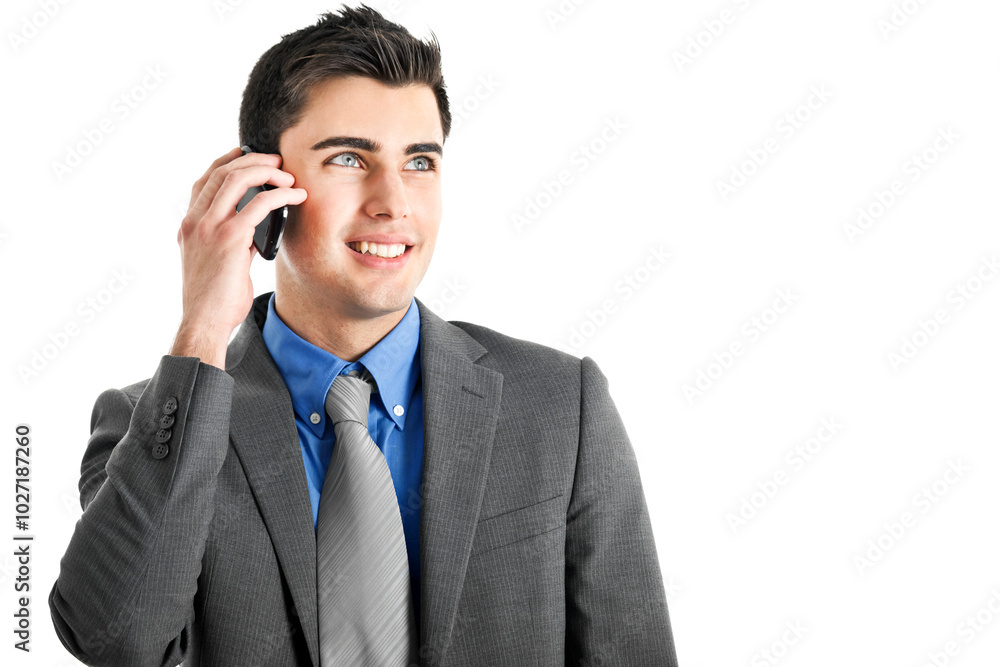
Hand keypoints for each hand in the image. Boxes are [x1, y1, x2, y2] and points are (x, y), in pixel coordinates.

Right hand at [170, 147, 306, 367]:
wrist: (204, 322)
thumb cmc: (215, 300)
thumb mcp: (218, 263)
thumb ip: (232, 241)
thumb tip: (256, 229)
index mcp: (189, 226)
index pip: (204, 180)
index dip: (227, 162)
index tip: (247, 155)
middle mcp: (194, 222)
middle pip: (221, 172)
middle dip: (252, 160)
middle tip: (277, 161)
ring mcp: (209, 228)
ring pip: (236, 179)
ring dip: (266, 171)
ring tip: (288, 175)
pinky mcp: (229, 238)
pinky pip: (258, 204)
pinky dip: (280, 194)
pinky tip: (296, 196)